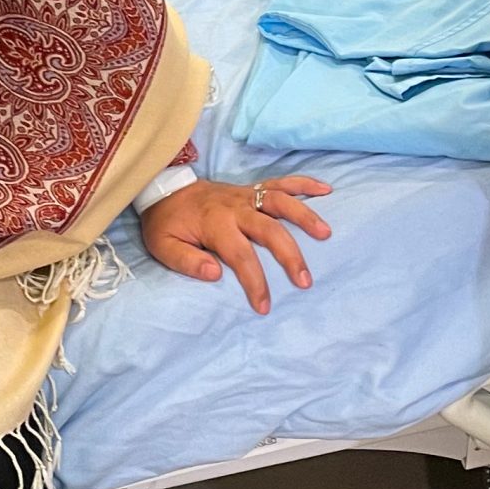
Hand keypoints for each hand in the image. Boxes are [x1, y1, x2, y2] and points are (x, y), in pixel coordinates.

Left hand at [141, 175, 332, 316]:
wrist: (164, 188)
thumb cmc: (166, 223)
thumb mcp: (164, 247)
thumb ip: (187, 262)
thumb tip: (215, 274)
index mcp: (215, 224)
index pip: (241, 256)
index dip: (255, 282)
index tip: (264, 306)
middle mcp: (235, 208)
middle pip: (270, 229)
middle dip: (290, 255)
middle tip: (305, 281)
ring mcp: (246, 196)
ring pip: (280, 201)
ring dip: (304, 216)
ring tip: (326, 233)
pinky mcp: (251, 189)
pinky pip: (280, 182)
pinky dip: (303, 184)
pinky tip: (325, 190)